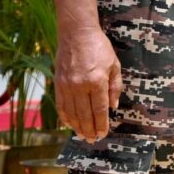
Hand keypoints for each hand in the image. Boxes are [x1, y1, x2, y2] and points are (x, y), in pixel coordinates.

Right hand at [54, 21, 122, 140]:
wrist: (76, 34)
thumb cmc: (99, 48)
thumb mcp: (114, 65)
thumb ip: (115, 87)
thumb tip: (113, 107)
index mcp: (97, 81)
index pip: (100, 109)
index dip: (101, 123)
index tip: (103, 134)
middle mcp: (80, 86)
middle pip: (85, 114)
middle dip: (89, 129)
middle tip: (93, 140)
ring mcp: (67, 85)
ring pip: (71, 112)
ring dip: (77, 126)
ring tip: (83, 136)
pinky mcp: (58, 83)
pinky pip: (60, 104)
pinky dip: (64, 116)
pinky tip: (69, 124)